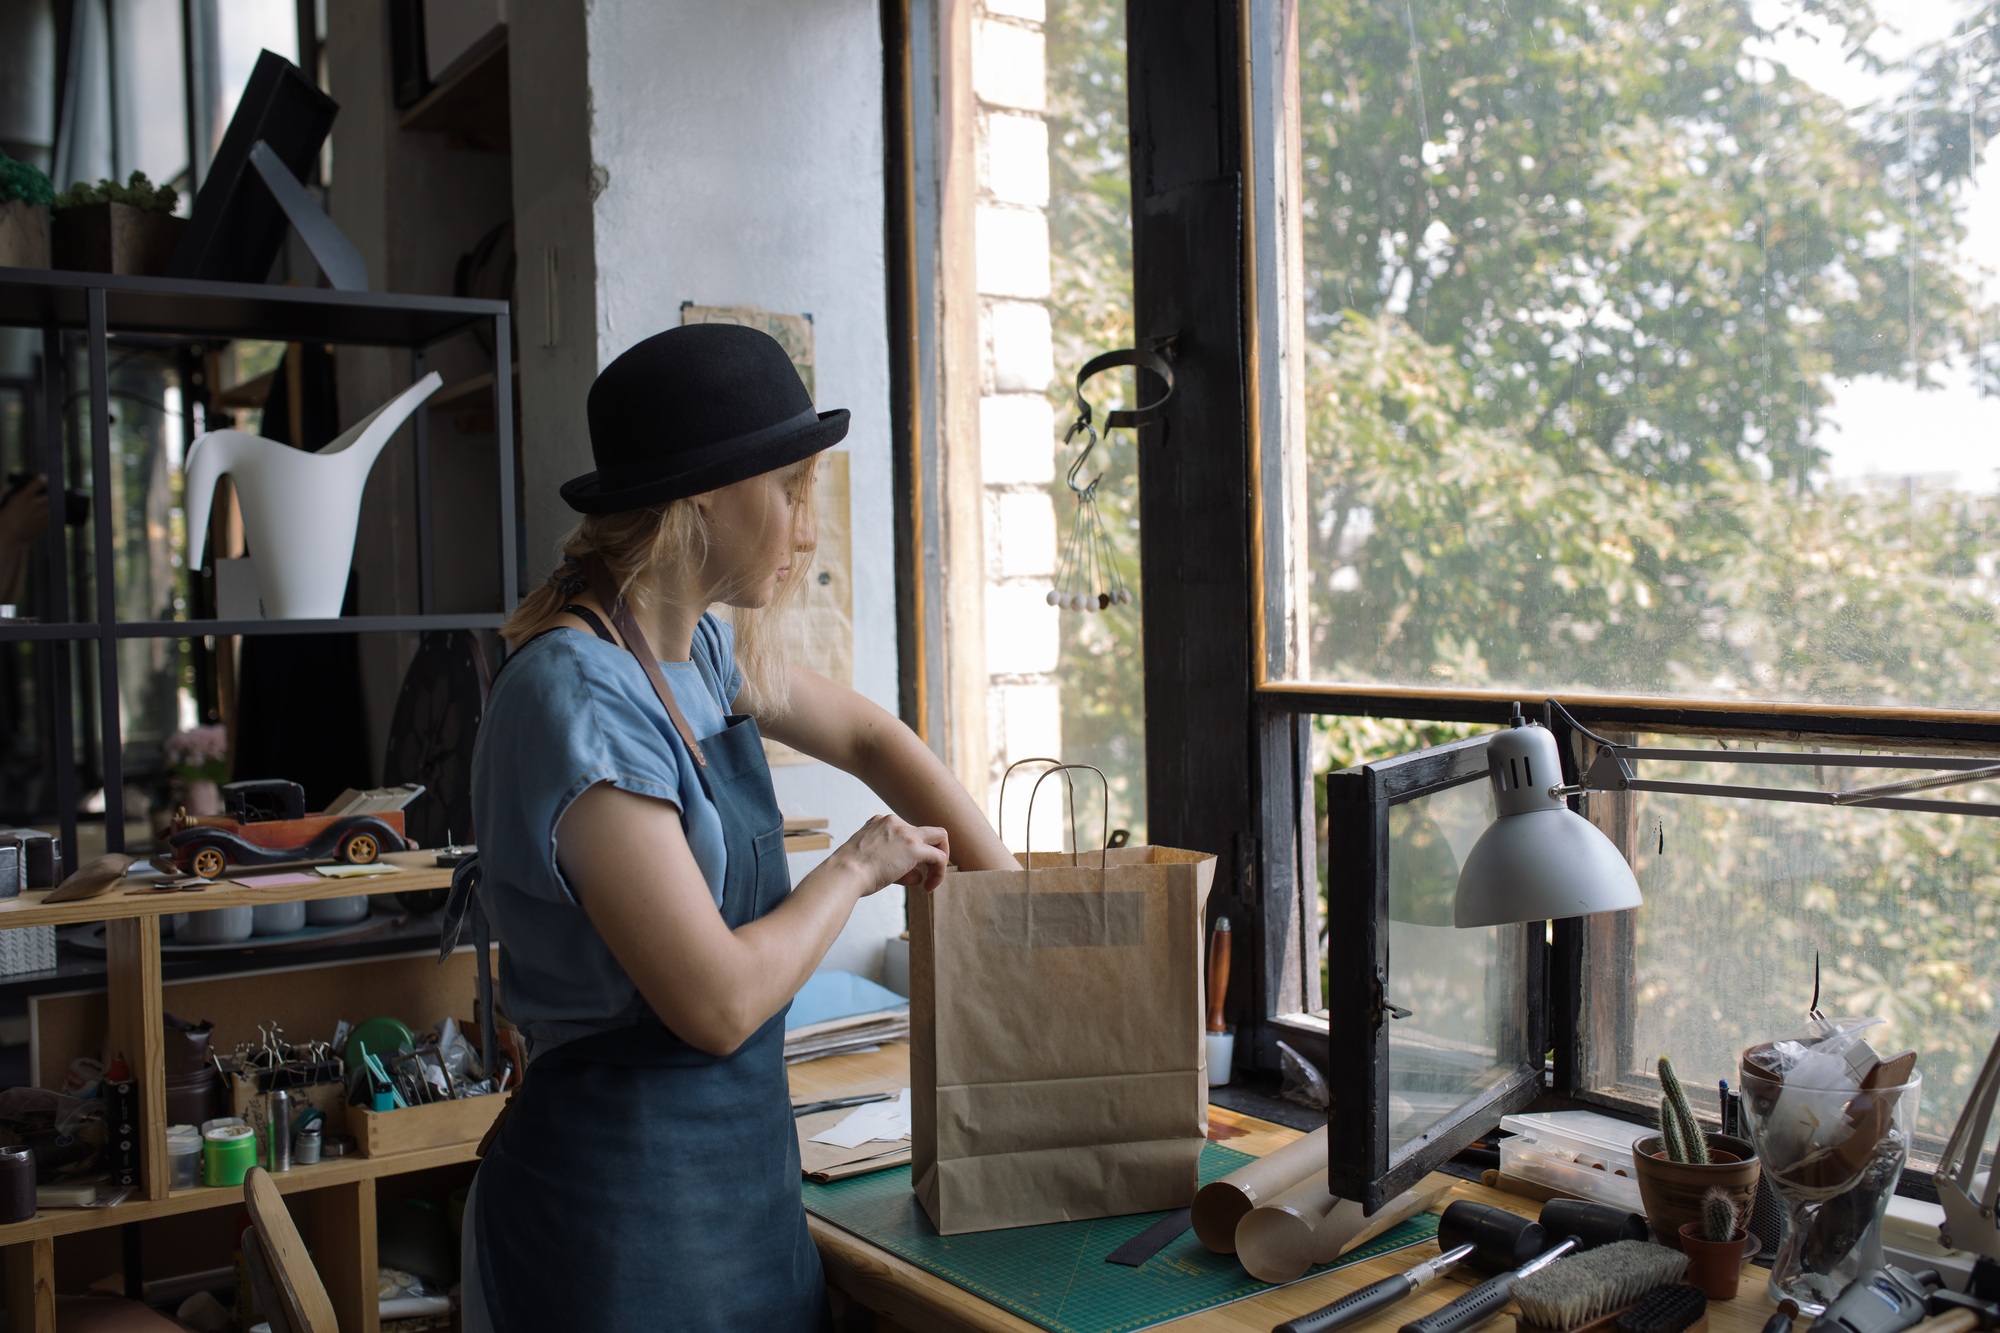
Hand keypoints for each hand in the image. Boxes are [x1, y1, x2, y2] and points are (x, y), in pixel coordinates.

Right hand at [0, 477, 47, 547]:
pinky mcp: (46, 524)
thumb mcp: (0, 505)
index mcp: (24, 496)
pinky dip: (48, 515)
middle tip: (44, 495)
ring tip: (42, 507)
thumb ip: (3, 494)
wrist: (7, 537)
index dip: (42, 479)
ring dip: (48, 505)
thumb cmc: (1, 520)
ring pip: (52, 506)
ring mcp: (42, 514)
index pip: (39, 482)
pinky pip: (51, 516)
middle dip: (47, 494)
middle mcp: (35, 504)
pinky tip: (42, 516)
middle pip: (49, 494)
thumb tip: (4, 488)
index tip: (42, 479)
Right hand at [832, 813, 949, 896]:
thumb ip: (895, 864)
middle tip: (929, 869)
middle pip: (925, 830)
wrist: (844, 874)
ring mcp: (905, 833)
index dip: (907, 854)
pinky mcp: (915, 848)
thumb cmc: (850, 873)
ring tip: (932, 881)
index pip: (903, 832)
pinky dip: (939, 872)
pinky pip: (940, 857)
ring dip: (940, 859)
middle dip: (931, 849)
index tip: (901, 871)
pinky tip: (929, 887)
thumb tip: (917, 876)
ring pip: (940, 837)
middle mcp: (894, 822)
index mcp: (879, 822)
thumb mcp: (870, 861)